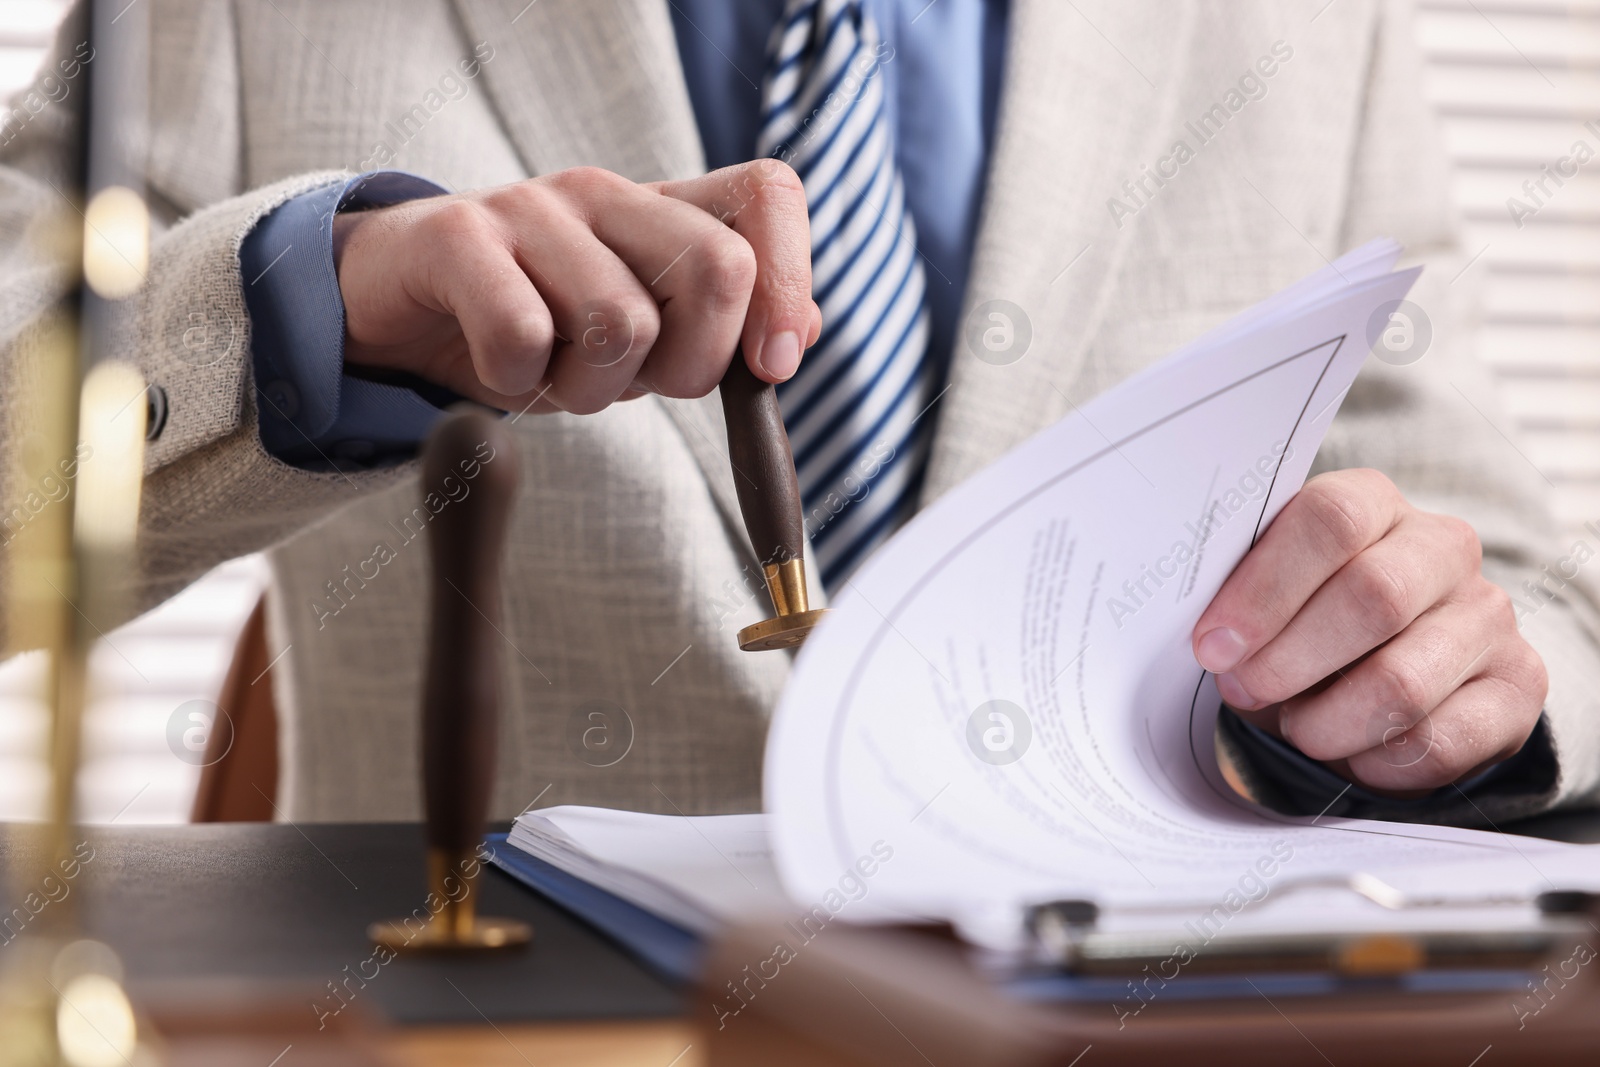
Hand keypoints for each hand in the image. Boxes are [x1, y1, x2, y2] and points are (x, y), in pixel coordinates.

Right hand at [329, 160, 822, 414]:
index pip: (768, 196)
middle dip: (690, 366)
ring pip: (621, 322)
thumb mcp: (638, 338)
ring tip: (551, 375)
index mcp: (661, 211)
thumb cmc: (530, 324)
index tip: (770, 367)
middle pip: (716, 267)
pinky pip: (521, 334)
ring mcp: (530, 206)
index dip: (789, 280)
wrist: (396, 304)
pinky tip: (499, 369)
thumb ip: (717, 331)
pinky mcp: (456, 236)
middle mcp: (605, 193)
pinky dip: (517, 384)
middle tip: (632, 385)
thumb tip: (799, 333)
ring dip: (591, 389)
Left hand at [1192, 468, 1546, 794]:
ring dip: (1328, 722)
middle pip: (1373, 596)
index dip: (1265, 589)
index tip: (1214, 645)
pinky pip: (1442, 740)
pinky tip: (1351, 751)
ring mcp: (1488, 613)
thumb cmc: (1302, 625)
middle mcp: (1443, 547)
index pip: (1331, 519)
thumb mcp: (1263, 599)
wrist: (1381, 673)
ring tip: (1298, 726)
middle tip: (1246, 690)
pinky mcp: (1520, 682)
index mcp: (1372, 503)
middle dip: (1290, 660)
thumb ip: (1237, 601)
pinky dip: (1378, 762)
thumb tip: (1214, 640)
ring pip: (1403, 681)